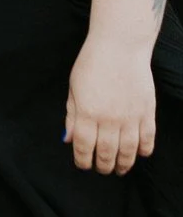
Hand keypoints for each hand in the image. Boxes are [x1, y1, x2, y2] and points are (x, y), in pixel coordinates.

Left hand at [67, 34, 156, 173]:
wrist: (120, 46)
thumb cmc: (91, 65)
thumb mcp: (73, 89)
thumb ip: (72, 116)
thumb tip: (68, 139)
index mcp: (87, 113)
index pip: (84, 146)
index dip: (83, 160)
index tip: (83, 166)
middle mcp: (109, 118)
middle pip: (107, 152)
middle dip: (103, 165)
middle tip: (102, 170)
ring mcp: (131, 115)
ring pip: (128, 149)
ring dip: (124, 163)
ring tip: (120, 170)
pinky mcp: (147, 110)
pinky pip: (148, 137)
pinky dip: (144, 149)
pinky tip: (139, 154)